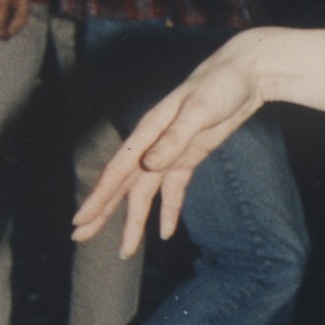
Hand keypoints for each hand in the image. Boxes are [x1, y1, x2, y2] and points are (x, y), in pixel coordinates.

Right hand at [74, 34, 271, 256]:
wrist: (245, 74)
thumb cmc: (220, 84)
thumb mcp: (198, 110)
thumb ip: (174, 138)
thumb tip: (149, 165)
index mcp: (149, 131)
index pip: (117, 171)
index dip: (98, 198)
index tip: (80, 220)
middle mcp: (153, 144)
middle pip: (123, 186)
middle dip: (102, 213)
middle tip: (80, 239)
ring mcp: (170, 152)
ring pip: (144, 193)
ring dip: (134, 220)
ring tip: (124, 250)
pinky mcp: (188, 156)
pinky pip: (173, 189)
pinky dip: (168, 210)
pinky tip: (164, 232)